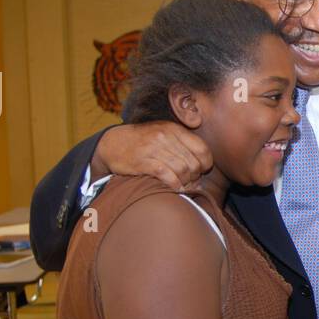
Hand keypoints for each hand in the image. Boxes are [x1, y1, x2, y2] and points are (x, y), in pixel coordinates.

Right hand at [95, 122, 211, 188]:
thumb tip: (204, 164)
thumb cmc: (143, 142)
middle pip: (193, 163)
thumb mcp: (164, 134)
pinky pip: (167, 176)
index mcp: (174, 129)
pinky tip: (173, 189)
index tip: (200, 171)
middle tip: (190, 183)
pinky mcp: (143, 162)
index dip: (205, 164)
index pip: (202, 149)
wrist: (112, 143)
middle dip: (195, 177)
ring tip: (182, 186)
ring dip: (185, 183)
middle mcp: (165, 136)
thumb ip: (183, 143)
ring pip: (182, 170)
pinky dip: (174, 186)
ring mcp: (153, 148)